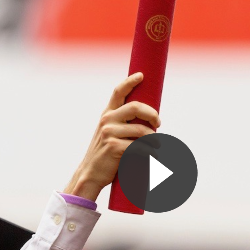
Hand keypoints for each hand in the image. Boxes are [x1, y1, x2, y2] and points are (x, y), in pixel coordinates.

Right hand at [64, 73, 160, 201]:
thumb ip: (123, 123)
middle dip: (152, 114)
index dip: (130, 81)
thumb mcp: (110, 133)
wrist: (91, 173)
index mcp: (107, 114)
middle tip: (158, 123)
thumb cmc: (106, 154)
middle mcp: (107, 120)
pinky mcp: (114, 147)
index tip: (141, 75)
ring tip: (157, 145)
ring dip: (154, 139)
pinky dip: (150, 152)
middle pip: (136, 107)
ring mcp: (109, 133)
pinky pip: (140, 147)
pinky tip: (153, 156)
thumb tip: (148, 119)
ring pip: (141, 130)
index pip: (118, 92)